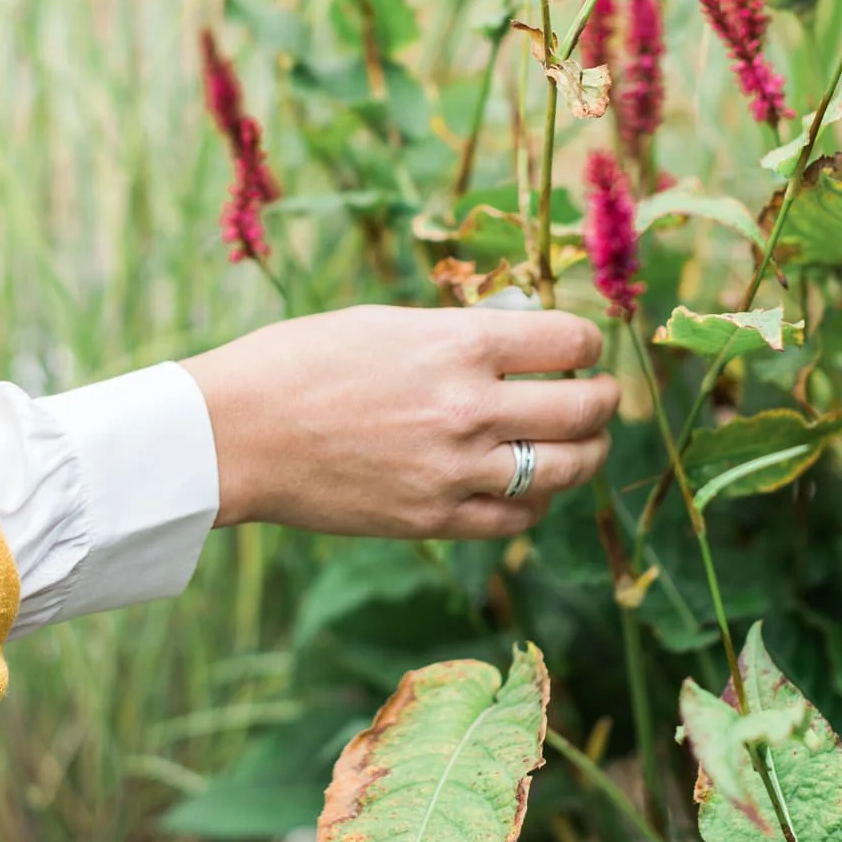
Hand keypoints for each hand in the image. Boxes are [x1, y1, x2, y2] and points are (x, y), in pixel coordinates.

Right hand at [183, 305, 616, 540]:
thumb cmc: (299, 361)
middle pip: (583, 408)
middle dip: (604, 398)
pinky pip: (519, 518)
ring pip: (566, 469)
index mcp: (458, 344)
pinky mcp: (434, 518)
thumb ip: (458, 335)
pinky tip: (532, 486)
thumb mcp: (386, 322)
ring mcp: (455, 470)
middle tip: (601, 395)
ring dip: (587, 453)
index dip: (587, 341)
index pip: (568, 341)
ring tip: (582, 443)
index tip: (583, 346)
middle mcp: (469, 407)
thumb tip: (518, 341)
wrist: (237, 432)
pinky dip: (538, 501)